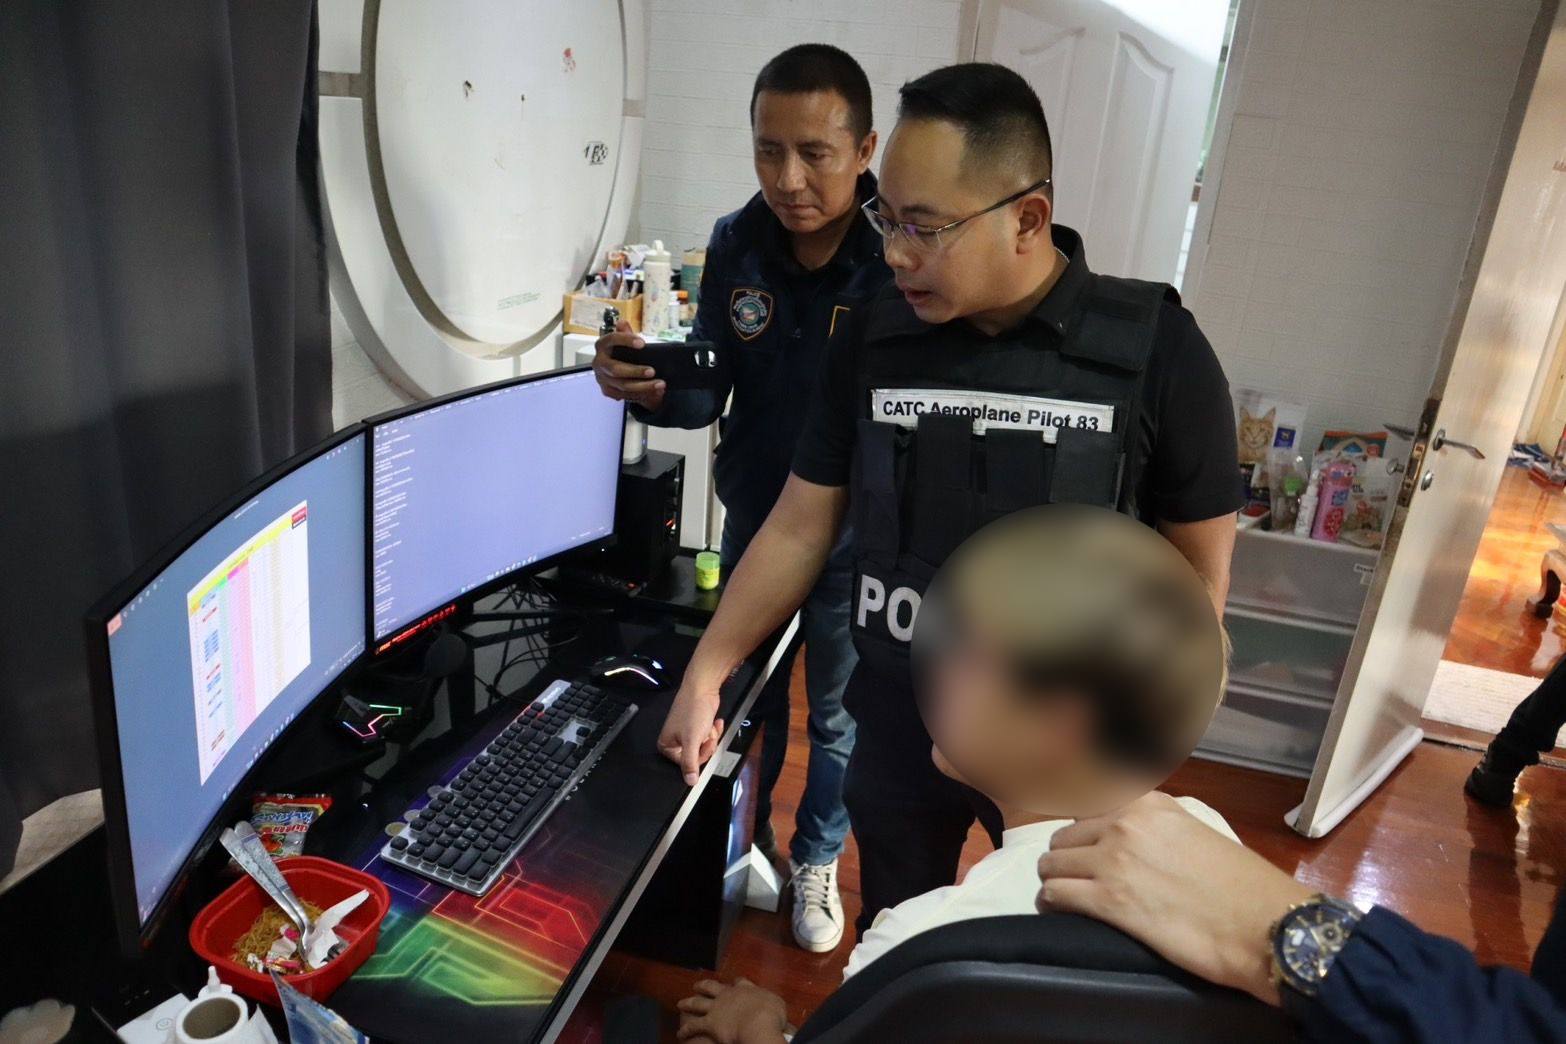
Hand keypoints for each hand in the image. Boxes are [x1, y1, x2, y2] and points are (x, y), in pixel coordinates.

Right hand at [592, 320, 665, 409]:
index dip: (626, 340)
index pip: (611, 340)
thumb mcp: (623, 340)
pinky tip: (653, 392)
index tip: (642, 343)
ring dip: (643, 386)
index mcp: (602, 345)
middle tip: (652, 371)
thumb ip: (624, 332)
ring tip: (660, 384)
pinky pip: (625, 395)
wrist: (613, 370)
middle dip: (635, 371)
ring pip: (622, 385)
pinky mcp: (607, 391)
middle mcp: (599, 362)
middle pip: (615, 369)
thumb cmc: (619, 352)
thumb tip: (622, 323)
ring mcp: (602, 378)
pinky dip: (640, 395)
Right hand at [657, 679, 723, 785]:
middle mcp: (674, 741)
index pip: (686, 765)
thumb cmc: (694, 711)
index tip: (703, 744)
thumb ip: (690, 763)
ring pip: (703, 746)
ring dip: (710, 737)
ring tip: (709, 726)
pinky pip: (707, 737)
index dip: (699, 756)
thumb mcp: (692, 740)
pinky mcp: (696, 727)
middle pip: (696, 756)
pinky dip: (713, 730)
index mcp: (666, 745)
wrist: (703, 688)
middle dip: (706, 745)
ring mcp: (685, 734)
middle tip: (706, 734)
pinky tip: (714, 722)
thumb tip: (690, 782)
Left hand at [676, 978, 788, 1043]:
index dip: (736, 982)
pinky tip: (680, 1033)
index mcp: (746, 989)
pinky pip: (694, 1026)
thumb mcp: (777, 1005)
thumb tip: (774, 1008)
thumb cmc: (771, 1016)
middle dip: (704, 985)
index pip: (739, 982)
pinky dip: (686, 1030)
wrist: (757, 1024)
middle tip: (698, 985)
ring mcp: (716, 1008)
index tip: (734, 982)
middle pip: (712, 987)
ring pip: (698, 1003)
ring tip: (681, 1003)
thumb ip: (772, 1004)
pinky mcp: (709, 1023)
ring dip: (688, 1002)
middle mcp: (728, 995)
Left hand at [1036, 791, 1313, 1006]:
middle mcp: (1124, 823)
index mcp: (1148, 803)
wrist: (1263, 924)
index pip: (1088, 798)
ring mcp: (1112, 860)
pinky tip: (1059, 909)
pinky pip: (1056, 893)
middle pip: (1066, 834)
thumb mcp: (1194, 831)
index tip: (1077, 842)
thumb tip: (1130, 830)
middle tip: (1075, 875)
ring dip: (1055, 878)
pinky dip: (1052, 901)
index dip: (1080, 827)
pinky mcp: (1108, 900)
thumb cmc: (1241, 887)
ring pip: (1052, 863)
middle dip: (1067, 856)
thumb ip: (1156, 825)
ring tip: (1065, 894)